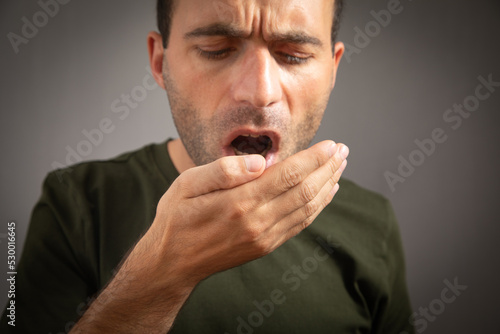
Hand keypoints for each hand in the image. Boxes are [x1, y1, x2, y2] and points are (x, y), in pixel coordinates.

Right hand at [143, 140, 348, 285]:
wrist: (172, 264)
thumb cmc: (177, 219)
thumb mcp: (186, 184)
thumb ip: (223, 170)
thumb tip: (258, 162)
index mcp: (239, 202)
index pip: (288, 174)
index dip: (314, 158)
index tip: (331, 144)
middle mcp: (257, 222)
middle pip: (304, 190)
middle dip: (327, 168)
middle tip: (343, 150)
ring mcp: (264, 237)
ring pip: (307, 208)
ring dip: (327, 186)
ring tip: (340, 167)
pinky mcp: (265, 246)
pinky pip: (299, 224)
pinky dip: (317, 208)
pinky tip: (325, 194)